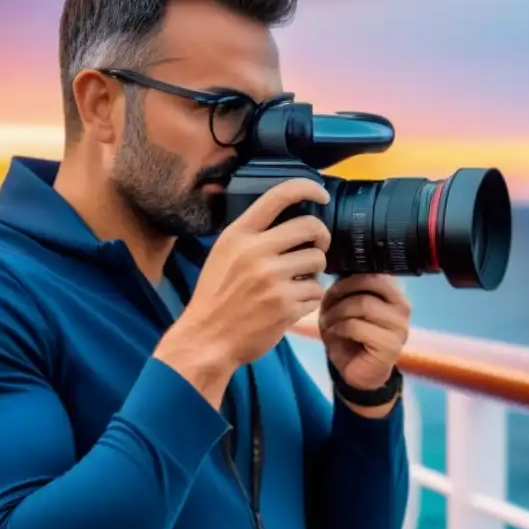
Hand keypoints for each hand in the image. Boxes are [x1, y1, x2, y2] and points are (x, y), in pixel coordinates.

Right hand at [154, 178, 331, 404]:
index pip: (279, 195)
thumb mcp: (223, 254)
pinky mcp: (285, 305)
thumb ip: (252, 235)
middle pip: (311, 227)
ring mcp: (272, 279)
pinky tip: (293, 303)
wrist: (206, 339)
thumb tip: (291, 219)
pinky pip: (316, 291)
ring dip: (315, 272)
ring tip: (298, 281)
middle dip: (321, 237)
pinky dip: (310, 298)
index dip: (308, 188)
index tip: (322, 195)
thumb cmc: (217, 297)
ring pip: (318, 261)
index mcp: (239, 235)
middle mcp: (255, 252)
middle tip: (317, 247)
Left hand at [318, 274, 410, 391]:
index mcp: (395, 294)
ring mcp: (400, 327)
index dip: (348, 278)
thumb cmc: (351, 336)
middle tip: (326, 305)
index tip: (331, 291)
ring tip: (326, 322)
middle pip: (369, 283)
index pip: (374, 272)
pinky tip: (332, 334)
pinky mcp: (390, 345)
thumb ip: (348, 289)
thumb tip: (338, 271)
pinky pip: (357, 326)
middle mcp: (403, 307)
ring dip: (337, 312)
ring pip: (362, 304)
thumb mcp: (346, 307)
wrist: (359, 373)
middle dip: (342, 291)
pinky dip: (338, 328)